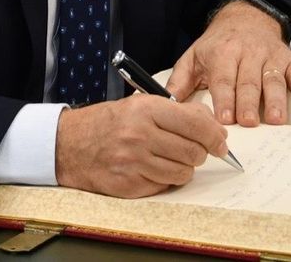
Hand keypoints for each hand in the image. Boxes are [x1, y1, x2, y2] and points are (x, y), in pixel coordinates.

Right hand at [55, 94, 227, 196]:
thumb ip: (178, 111)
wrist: (70, 144)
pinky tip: (153, 167)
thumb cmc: (109, 122)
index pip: (196, 124)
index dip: (214, 135)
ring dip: (184, 168)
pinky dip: (165, 178)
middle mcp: (140, 136)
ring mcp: (133, 163)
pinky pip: (164, 186)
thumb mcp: (141, 104)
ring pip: (182, 173)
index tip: (221, 141)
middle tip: (194, 149)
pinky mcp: (128, 185)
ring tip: (170, 158)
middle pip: (193, 152)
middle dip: (200, 152)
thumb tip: (212, 125)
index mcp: (146, 110)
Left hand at [165, 0, 290, 126]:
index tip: (224, 119)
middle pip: (248, 80)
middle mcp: (247, 53)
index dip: (224, 99)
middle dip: (248, 102)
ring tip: (276, 120)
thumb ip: (180, 81)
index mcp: (222, 53)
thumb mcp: (193, 56)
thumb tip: (167, 104)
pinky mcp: (289, 60)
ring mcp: (270, 56)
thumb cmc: (218, 45)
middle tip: (248, 123)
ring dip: (276, 100)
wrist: (245, 18)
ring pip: (273, 79)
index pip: (223, 79)